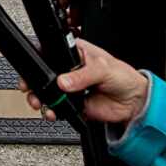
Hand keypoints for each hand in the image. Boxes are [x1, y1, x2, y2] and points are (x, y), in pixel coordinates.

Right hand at [20, 37, 147, 124]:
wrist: (135, 103)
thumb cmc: (123, 77)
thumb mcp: (103, 68)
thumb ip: (83, 75)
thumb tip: (64, 81)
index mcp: (74, 53)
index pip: (51, 52)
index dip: (39, 58)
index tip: (33, 67)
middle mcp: (69, 70)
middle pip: (44, 74)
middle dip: (34, 82)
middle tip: (30, 89)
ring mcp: (70, 88)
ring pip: (48, 92)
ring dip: (41, 98)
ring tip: (41, 103)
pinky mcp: (73, 104)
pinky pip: (57, 108)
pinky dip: (52, 111)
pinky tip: (53, 112)